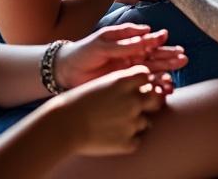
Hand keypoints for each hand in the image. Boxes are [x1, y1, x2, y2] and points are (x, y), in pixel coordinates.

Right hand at [46, 65, 168, 155]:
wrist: (61, 126)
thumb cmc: (75, 103)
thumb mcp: (100, 84)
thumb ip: (122, 84)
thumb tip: (141, 87)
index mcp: (125, 81)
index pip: (146, 75)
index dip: (140, 82)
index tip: (131, 88)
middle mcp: (134, 99)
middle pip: (157, 97)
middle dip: (149, 102)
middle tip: (132, 108)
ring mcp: (133, 121)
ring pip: (145, 122)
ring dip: (133, 124)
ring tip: (110, 126)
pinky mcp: (128, 142)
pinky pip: (135, 141)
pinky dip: (126, 141)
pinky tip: (110, 138)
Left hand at [55, 24, 187, 90]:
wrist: (66, 70)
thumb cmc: (84, 51)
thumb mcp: (103, 43)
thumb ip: (126, 42)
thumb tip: (149, 31)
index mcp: (129, 44)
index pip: (149, 43)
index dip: (161, 43)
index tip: (170, 42)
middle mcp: (133, 57)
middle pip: (156, 58)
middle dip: (169, 58)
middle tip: (183, 59)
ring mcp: (130, 72)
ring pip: (153, 72)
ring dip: (166, 73)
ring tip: (175, 76)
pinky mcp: (125, 85)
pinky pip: (143, 86)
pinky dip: (154, 88)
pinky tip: (164, 89)